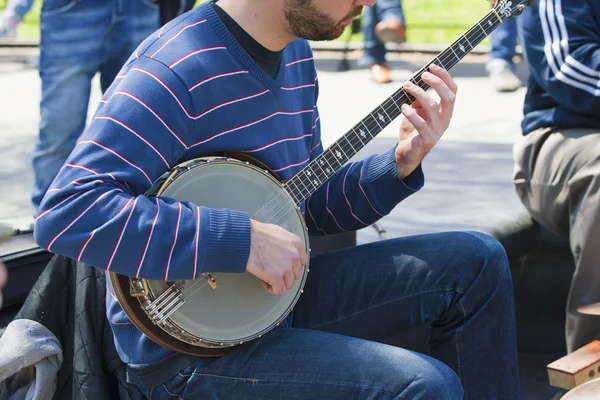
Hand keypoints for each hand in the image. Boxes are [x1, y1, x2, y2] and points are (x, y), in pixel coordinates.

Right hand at [246, 219, 306, 294]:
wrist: (245, 238)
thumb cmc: (257, 234)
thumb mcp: (278, 233)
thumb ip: (286, 244)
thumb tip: (283, 251)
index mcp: (295, 243)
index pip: (302, 261)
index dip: (291, 266)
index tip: (283, 267)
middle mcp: (294, 255)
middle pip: (295, 274)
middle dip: (284, 275)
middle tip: (273, 272)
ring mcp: (286, 267)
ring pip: (288, 284)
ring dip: (278, 283)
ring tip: (267, 276)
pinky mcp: (276, 276)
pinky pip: (279, 290)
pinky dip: (271, 289)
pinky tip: (264, 281)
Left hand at [395, 64, 456, 178]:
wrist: (407, 153)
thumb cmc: (412, 129)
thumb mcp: (416, 110)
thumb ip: (418, 98)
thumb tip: (414, 79)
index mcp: (445, 111)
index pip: (453, 90)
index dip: (445, 76)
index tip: (432, 66)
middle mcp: (445, 119)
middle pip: (449, 97)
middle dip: (437, 82)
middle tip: (422, 74)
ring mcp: (437, 130)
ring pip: (432, 106)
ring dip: (418, 93)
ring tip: (406, 86)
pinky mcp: (427, 139)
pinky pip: (420, 123)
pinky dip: (410, 113)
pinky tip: (402, 108)